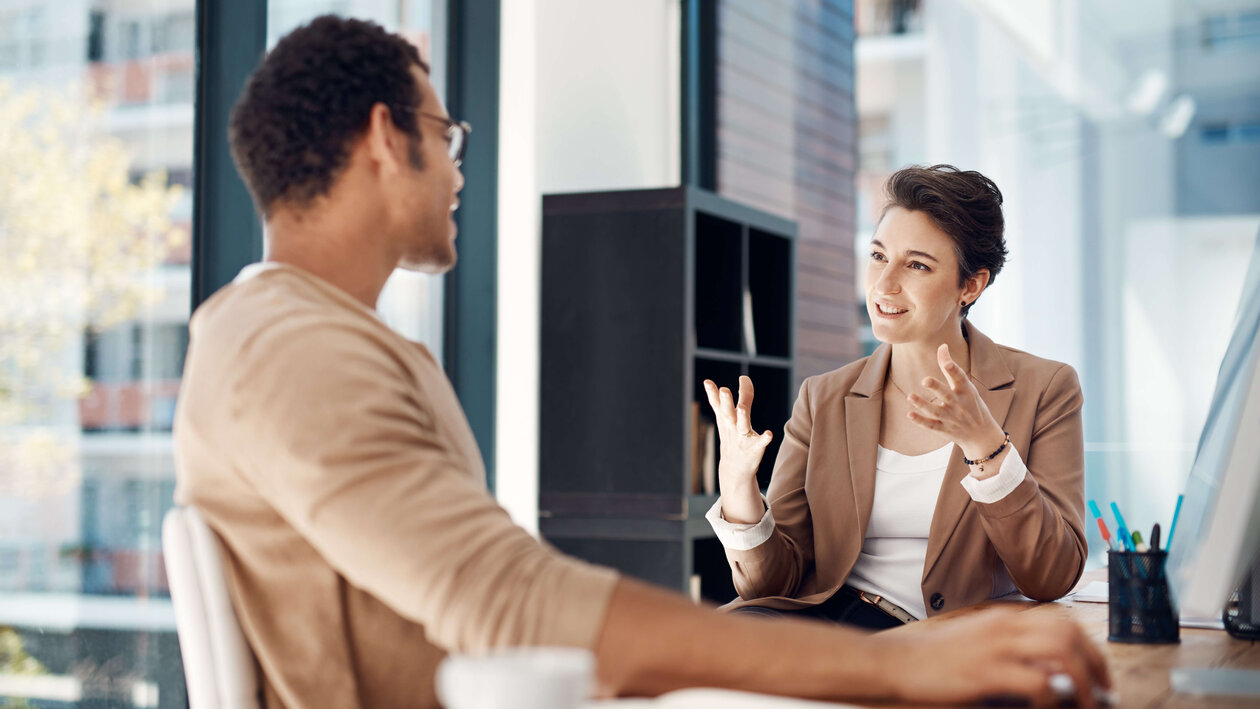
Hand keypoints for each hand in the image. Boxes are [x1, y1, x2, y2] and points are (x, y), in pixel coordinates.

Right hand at [702, 376, 772, 487]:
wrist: (735, 470)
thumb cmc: (734, 438)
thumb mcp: (730, 419)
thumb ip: (740, 397)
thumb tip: (744, 377)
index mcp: (725, 419)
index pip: (717, 404)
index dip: (713, 393)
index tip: (708, 382)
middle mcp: (732, 427)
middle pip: (728, 412)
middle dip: (726, 402)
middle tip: (724, 390)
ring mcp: (743, 438)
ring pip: (742, 425)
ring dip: (742, 416)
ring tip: (742, 408)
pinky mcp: (755, 448)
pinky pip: (760, 442)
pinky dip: (764, 438)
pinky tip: (769, 434)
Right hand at [877, 608, 1110, 706]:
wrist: (895, 663)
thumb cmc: (934, 659)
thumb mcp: (976, 642)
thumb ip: (1011, 649)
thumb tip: (1050, 672)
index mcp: (1004, 617)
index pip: (1064, 621)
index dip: (1090, 649)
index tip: (1098, 676)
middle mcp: (1005, 625)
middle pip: (1072, 633)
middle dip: (1097, 666)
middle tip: (1102, 694)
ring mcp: (996, 647)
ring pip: (1063, 654)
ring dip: (1082, 684)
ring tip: (1084, 705)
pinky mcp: (986, 672)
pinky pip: (1038, 682)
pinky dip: (1052, 698)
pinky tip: (1047, 708)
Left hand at [904, 344, 1004, 461]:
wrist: (982, 435)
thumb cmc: (971, 404)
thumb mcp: (966, 387)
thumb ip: (950, 368)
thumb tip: (942, 346)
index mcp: (966, 391)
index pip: (960, 378)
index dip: (954, 370)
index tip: (947, 363)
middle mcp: (959, 404)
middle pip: (946, 395)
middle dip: (936, 388)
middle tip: (925, 380)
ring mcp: (951, 418)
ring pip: (935, 411)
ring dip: (922, 404)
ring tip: (910, 396)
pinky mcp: (944, 429)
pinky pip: (931, 425)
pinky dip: (921, 421)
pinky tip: (910, 414)